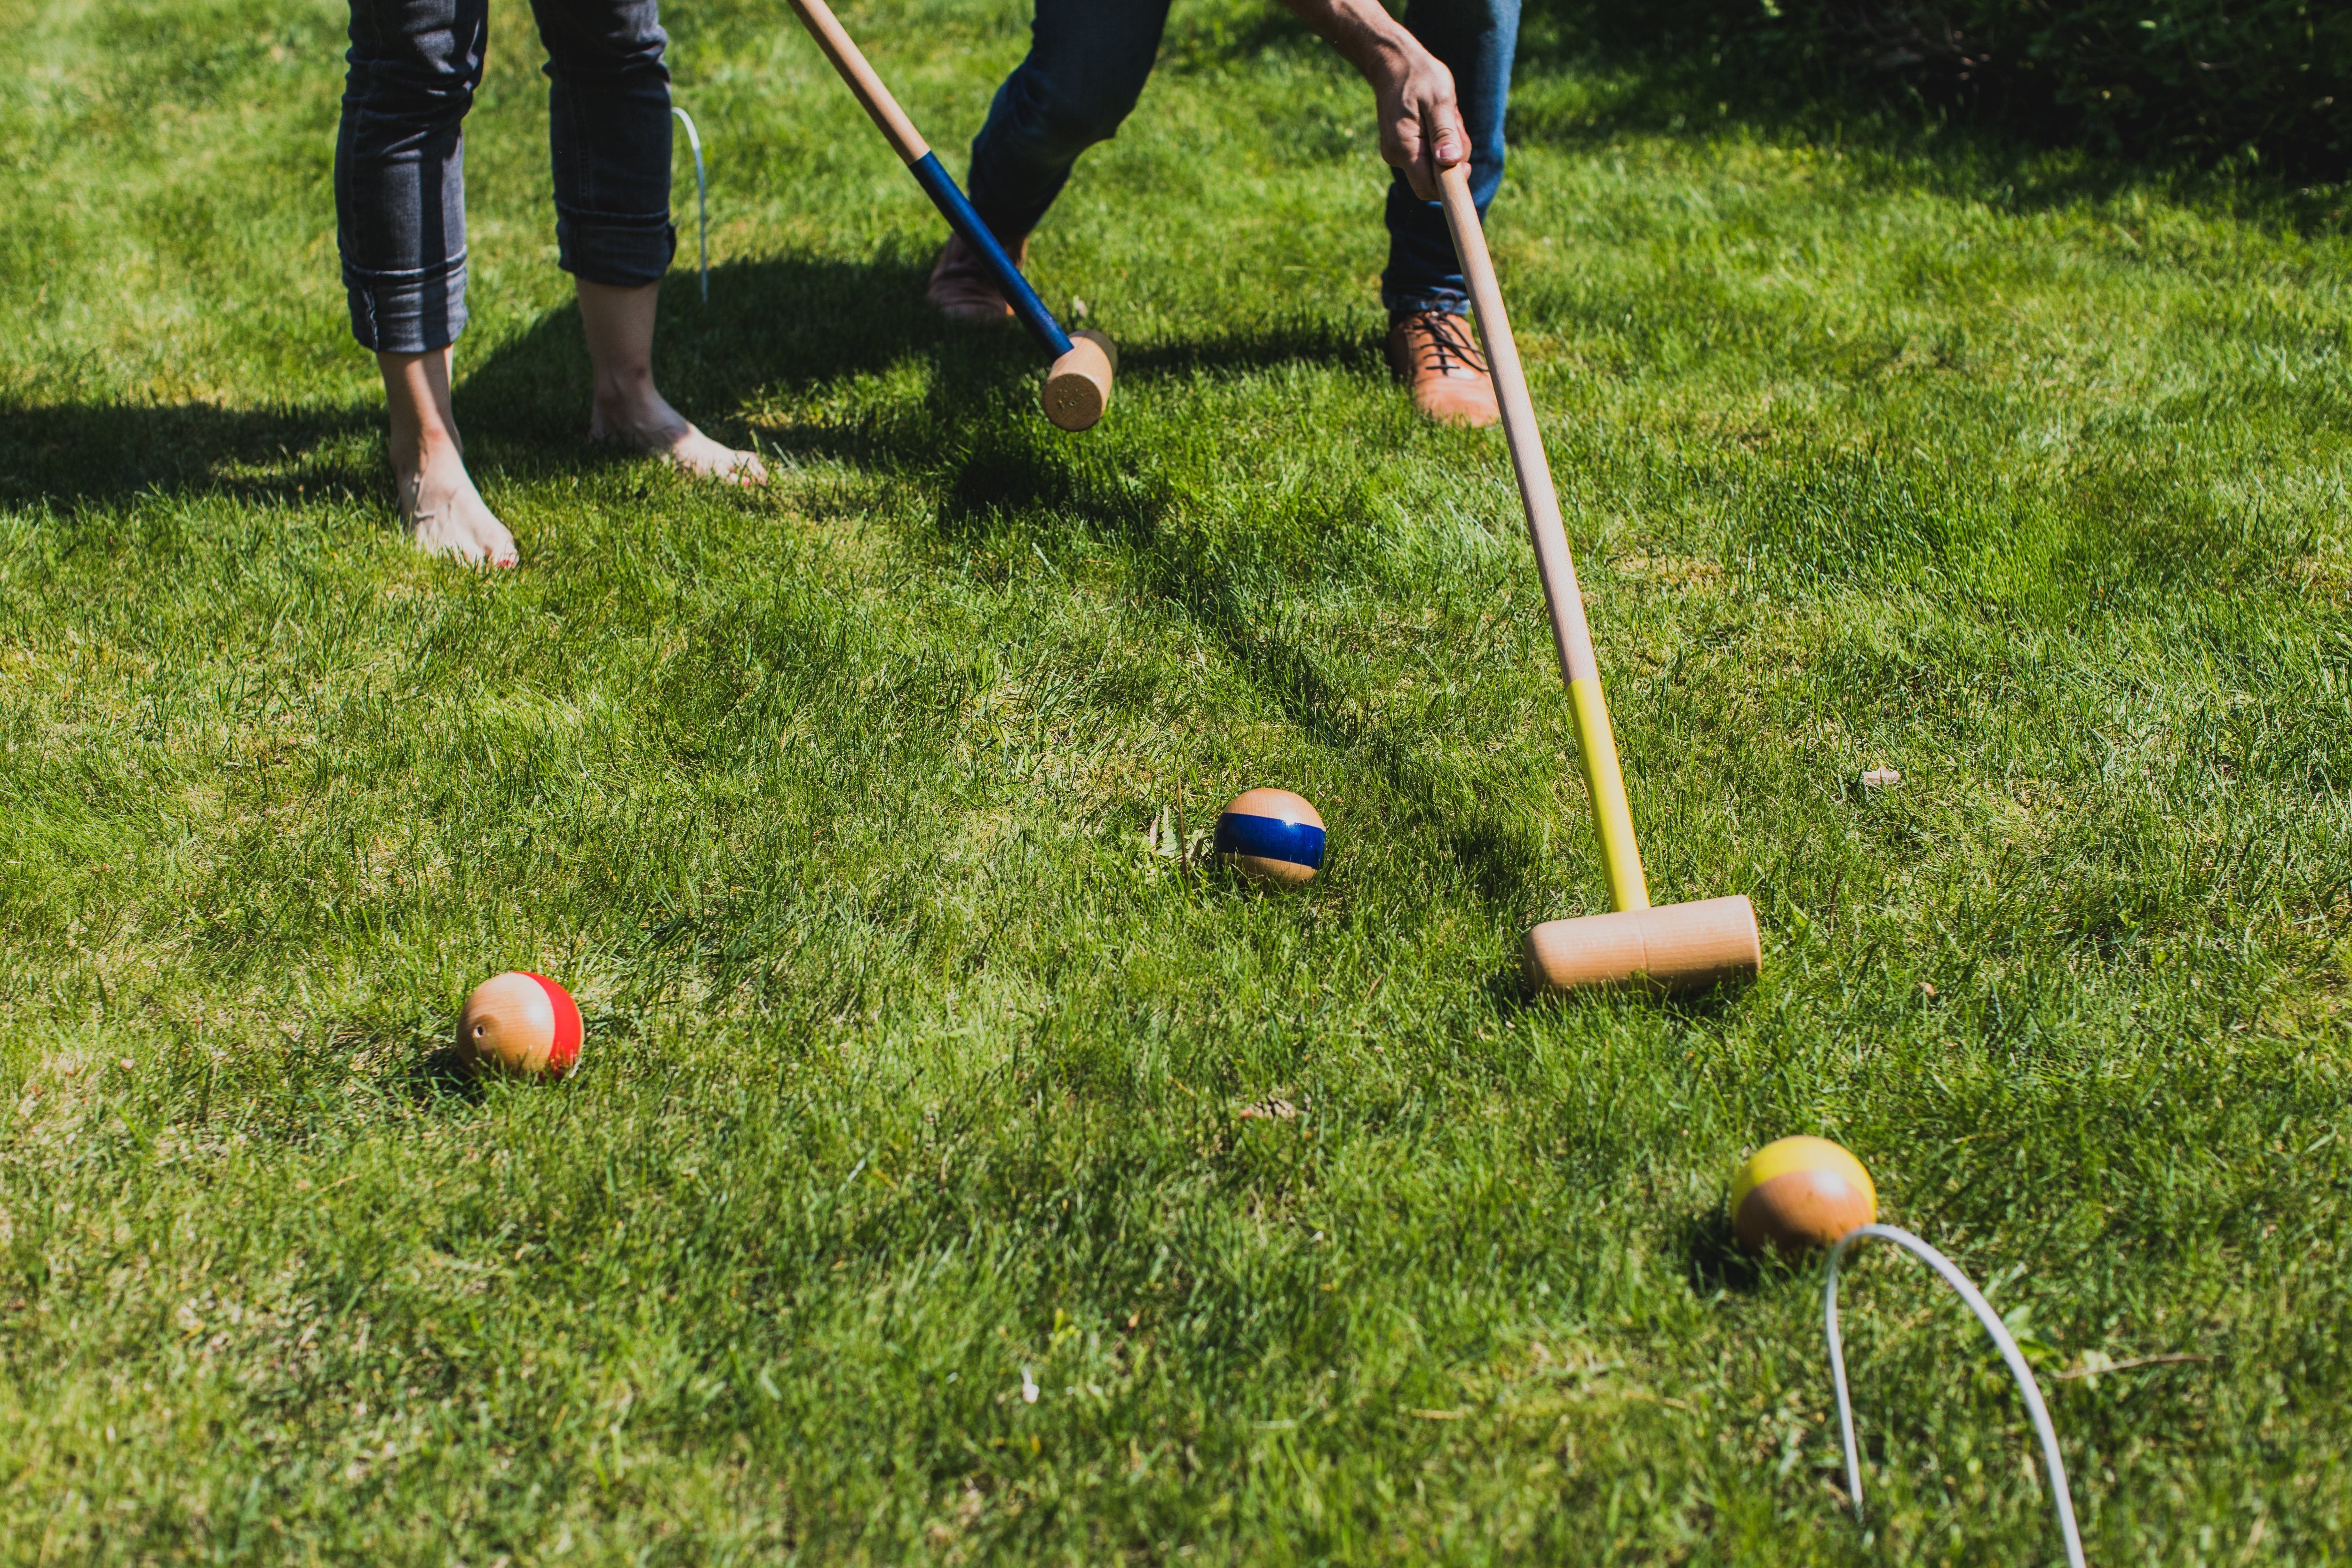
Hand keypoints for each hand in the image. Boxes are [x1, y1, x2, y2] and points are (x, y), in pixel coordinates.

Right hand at [1364, 37, 1467, 200]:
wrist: (1394, 62)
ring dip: (1449, 143)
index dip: (1450, 184)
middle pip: (1435, 177)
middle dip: (1453, 157)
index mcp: (1404, 148)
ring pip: (1434, 165)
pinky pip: (1429, 154)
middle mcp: (1397, 156)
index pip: (1428, 188)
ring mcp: (1398, 152)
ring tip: (1446, 114)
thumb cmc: (1419, 76)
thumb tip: (1450, 162)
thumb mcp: (1439, 100)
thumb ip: (1444, 133)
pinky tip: (1437, 117)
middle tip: (1455, 123)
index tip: (1466, 163)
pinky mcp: (1403, 146)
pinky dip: (1440, 139)